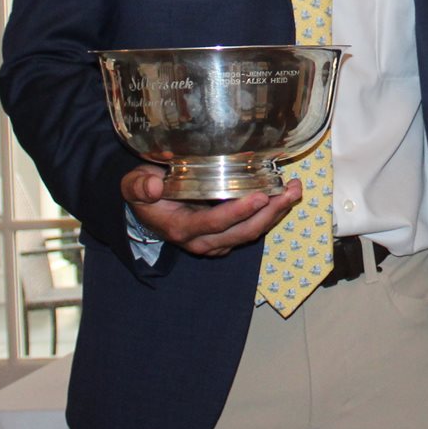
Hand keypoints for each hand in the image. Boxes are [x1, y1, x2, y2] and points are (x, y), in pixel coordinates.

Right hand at [121, 165, 301, 256]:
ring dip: (276, 213)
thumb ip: (139, 186)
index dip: (238, 212)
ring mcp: (216, 242)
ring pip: (252, 233)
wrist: (147, 211)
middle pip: (243, 232)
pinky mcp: (226, 238)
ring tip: (294, 190)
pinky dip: (270, 214)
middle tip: (289, 190)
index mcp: (181, 228)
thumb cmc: (144, 193)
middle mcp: (202, 241)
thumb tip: (154, 186)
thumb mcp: (133, 185)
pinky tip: (283, 196)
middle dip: (270, 212)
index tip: (260, 196)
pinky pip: (252, 229)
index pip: (215, 223)